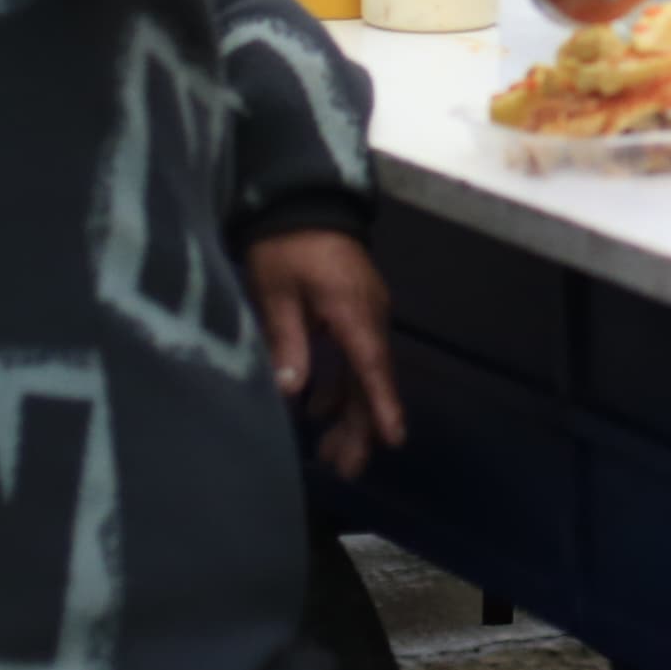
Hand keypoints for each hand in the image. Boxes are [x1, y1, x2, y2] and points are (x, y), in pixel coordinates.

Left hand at [245, 225, 406, 478]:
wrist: (301, 199)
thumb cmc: (286, 244)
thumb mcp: (276, 290)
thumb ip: (286, 339)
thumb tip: (291, 391)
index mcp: (352, 310)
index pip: (371, 366)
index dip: (381, 405)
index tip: (393, 440)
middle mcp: (368, 315)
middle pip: (369, 379)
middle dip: (359, 427)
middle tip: (346, 471)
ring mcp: (364, 312)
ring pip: (362, 372)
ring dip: (347, 412)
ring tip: (331, 455)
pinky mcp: (352, 310)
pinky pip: (352, 356)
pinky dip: (338, 386)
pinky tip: (319, 411)